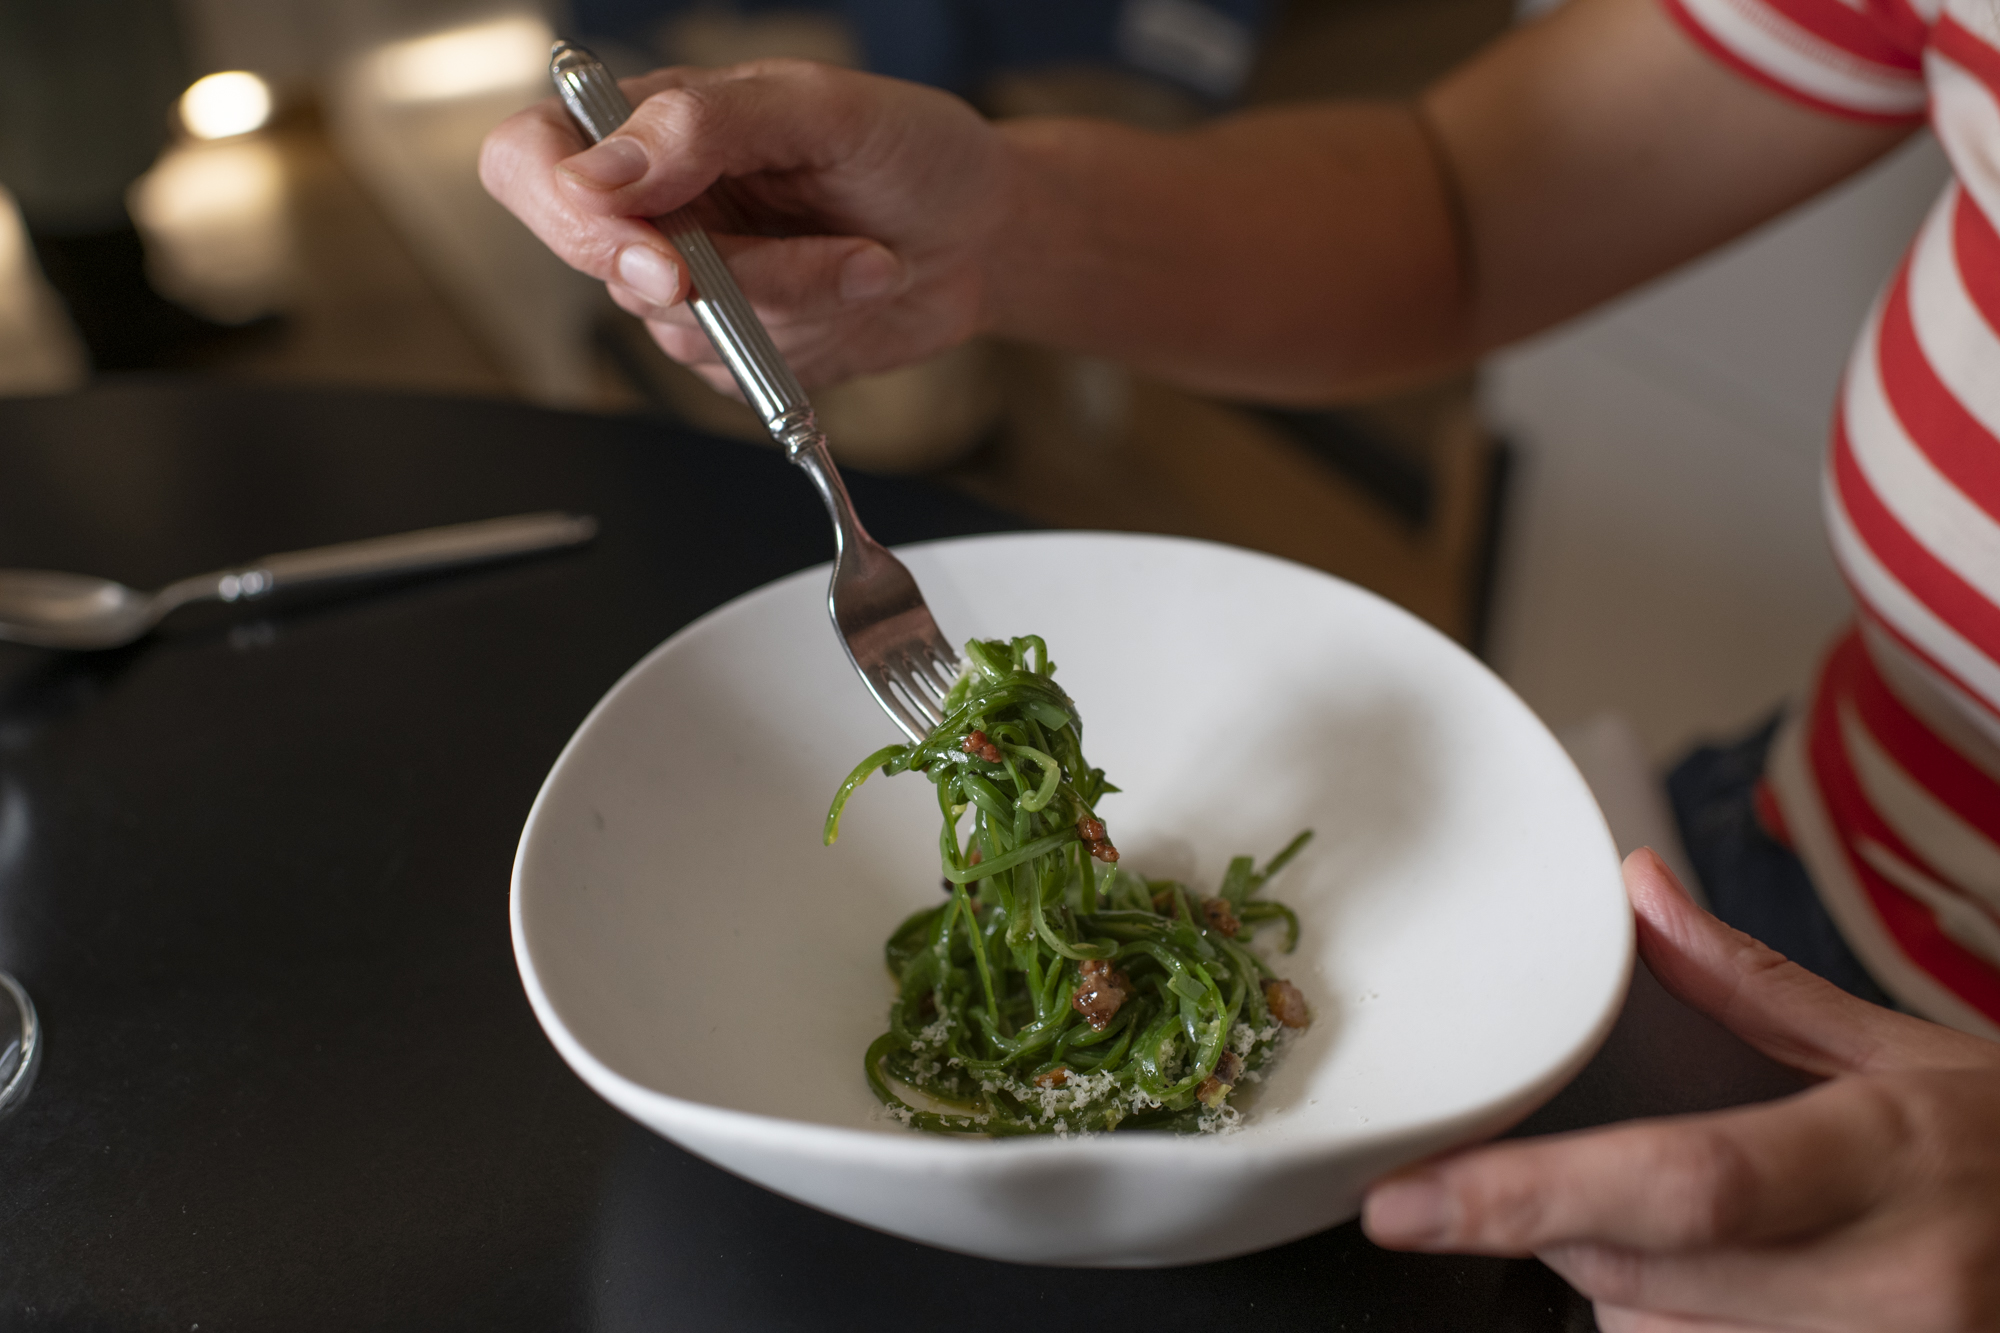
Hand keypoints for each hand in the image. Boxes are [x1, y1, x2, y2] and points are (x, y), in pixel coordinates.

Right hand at [479, 60, 1009, 392]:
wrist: (983, 231)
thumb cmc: (910, 150)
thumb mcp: (823, 106)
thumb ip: (706, 124)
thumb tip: (600, 172)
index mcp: (649, 126)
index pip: (529, 162)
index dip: (563, 213)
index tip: (649, 246)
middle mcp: (653, 208)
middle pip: (608, 265)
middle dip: (715, 274)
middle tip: (799, 259)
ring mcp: (690, 288)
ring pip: (688, 328)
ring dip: (794, 298)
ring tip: (868, 254)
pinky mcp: (735, 352)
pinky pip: (740, 373)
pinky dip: (812, 339)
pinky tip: (857, 289)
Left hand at [1363, 849, 1999, 1331]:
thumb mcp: (1905, 1053)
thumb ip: (1756, 986)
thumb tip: (1641, 895)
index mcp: (1890, 1159)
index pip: (1682, 1183)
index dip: (1527, 1197)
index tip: (1406, 1202)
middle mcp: (1895, 1289)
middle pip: (1642, 1275)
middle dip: (1557, 1228)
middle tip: (1535, 1179)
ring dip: (1624, 1287)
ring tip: (1697, 1231)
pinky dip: (1678, 1328)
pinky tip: (1721, 1286)